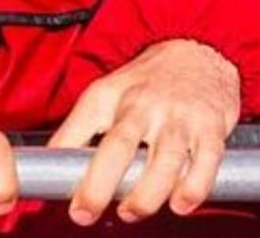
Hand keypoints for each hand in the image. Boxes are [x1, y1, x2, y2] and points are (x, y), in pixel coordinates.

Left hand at [48, 37, 240, 223]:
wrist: (197, 48)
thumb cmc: (146, 81)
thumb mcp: (103, 94)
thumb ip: (76, 129)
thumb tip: (49, 163)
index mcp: (112, 96)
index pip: (83, 128)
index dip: (68, 162)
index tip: (67, 199)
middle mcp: (144, 105)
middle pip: (120, 145)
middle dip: (100, 184)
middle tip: (87, 211)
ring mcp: (179, 116)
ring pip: (165, 158)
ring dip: (147, 194)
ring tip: (133, 212)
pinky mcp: (210, 126)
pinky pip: (206, 160)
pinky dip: (194, 186)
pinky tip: (181, 203)